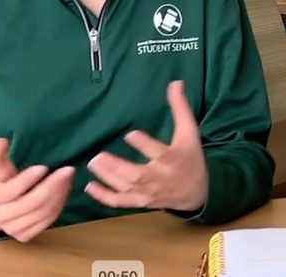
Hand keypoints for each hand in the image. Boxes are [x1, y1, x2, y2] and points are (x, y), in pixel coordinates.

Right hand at [0, 138, 74, 241]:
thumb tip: (2, 141)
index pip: (11, 191)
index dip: (28, 179)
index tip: (44, 167)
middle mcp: (2, 216)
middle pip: (31, 203)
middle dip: (52, 186)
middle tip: (68, 170)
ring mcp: (13, 228)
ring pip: (42, 213)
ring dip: (59, 195)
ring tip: (68, 178)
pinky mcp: (25, 235)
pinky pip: (47, 221)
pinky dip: (59, 206)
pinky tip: (64, 191)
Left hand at [85, 81, 207, 211]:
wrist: (196, 191)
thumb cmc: (190, 157)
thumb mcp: (189, 132)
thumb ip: (180, 108)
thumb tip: (175, 82)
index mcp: (173, 159)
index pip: (159, 153)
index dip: (145, 145)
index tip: (130, 134)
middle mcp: (160, 178)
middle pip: (137, 175)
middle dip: (117, 167)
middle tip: (98, 156)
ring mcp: (149, 192)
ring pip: (126, 188)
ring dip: (108, 178)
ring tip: (93, 164)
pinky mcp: (140, 202)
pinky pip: (121, 202)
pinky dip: (104, 197)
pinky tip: (90, 186)